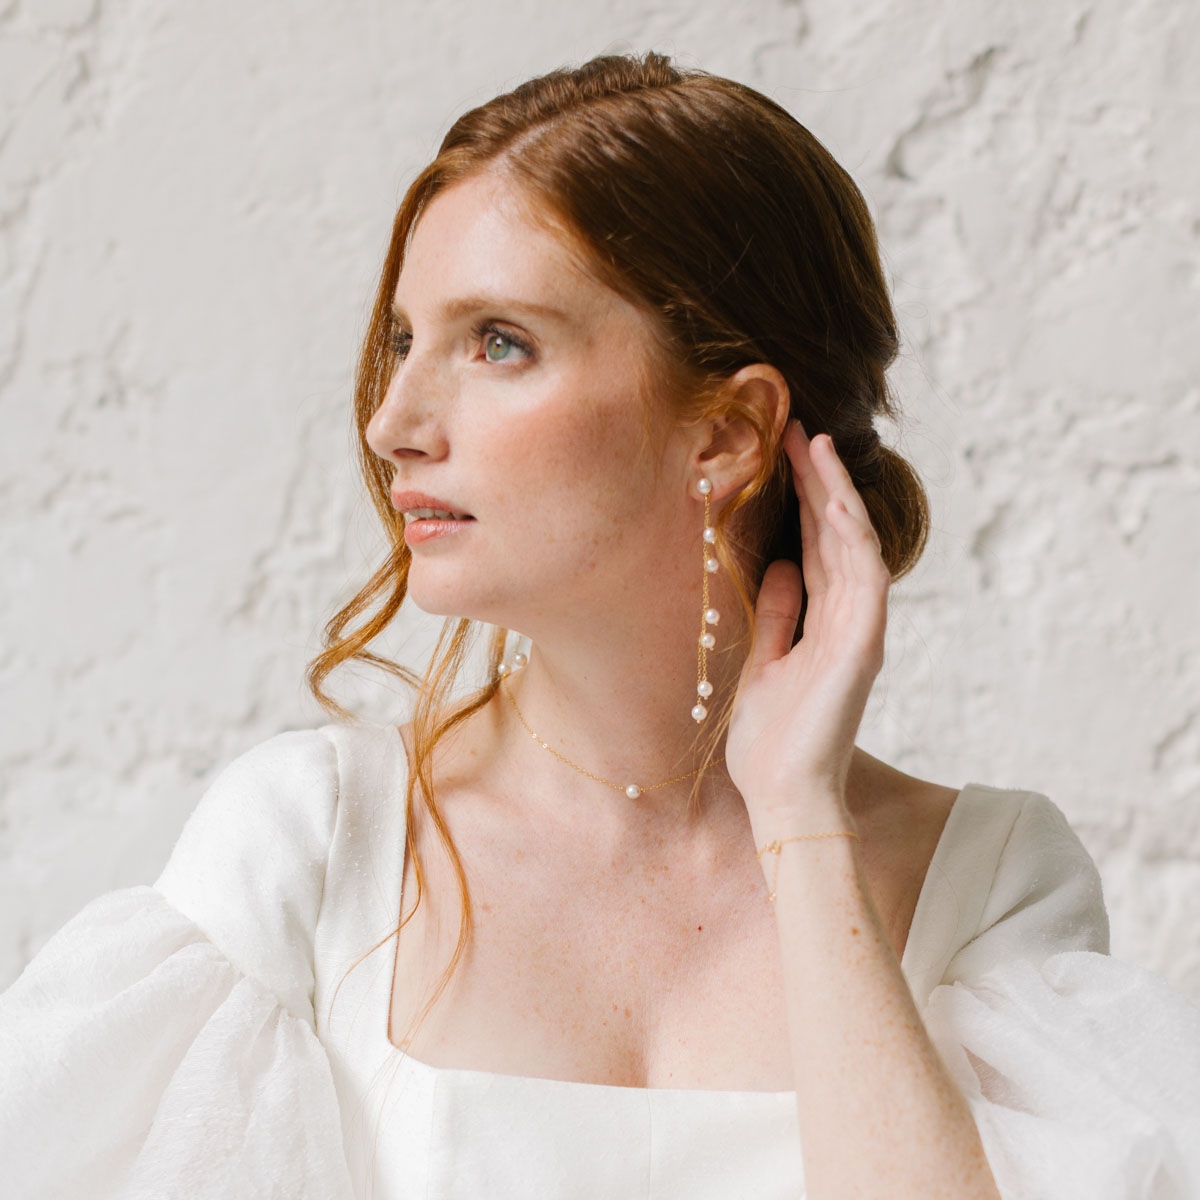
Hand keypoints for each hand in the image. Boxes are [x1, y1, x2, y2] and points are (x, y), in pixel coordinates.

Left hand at [725, 419, 889, 827]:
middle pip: (836, 535)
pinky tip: (833, 500)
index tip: (781, 453)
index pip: (815, 546)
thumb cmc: (771, 741)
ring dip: (837, 493)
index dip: (803, 499)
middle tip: (796, 429)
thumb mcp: (763, 663)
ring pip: (855, 545)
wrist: (782, 795)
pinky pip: (864, 578)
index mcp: (822, 623)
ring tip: (815, 445)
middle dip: (818, 481)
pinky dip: (852, 537)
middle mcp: (846, 619)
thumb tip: (781, 567)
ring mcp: (859, 630)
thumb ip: (777, 616)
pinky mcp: (863, 645)